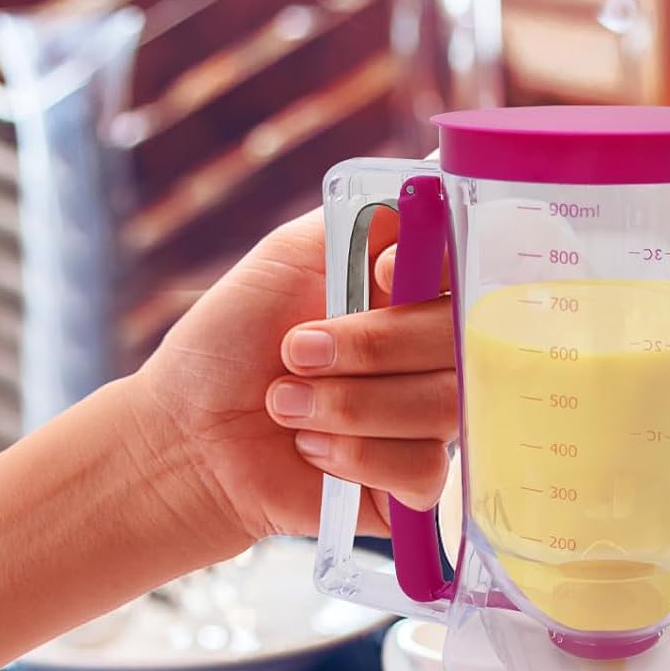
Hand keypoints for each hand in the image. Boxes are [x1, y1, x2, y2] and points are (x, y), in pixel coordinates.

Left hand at [134, 208, 455, 553]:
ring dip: (348, 405)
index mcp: (419, 298)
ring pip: (441, 407)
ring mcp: (434, 423)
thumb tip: (433, 185)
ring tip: (287, 405)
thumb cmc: (234, 341)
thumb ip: (368, 222)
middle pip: (465, 344)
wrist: (190, 432)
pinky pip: (421, 467)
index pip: (479, 276)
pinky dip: (354, 456)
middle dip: (371, 347)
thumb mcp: (292, 256)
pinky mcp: (418, 485)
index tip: (374, 278)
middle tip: (296, 351)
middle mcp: (439, 358)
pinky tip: (313, 452)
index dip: (439, 276)